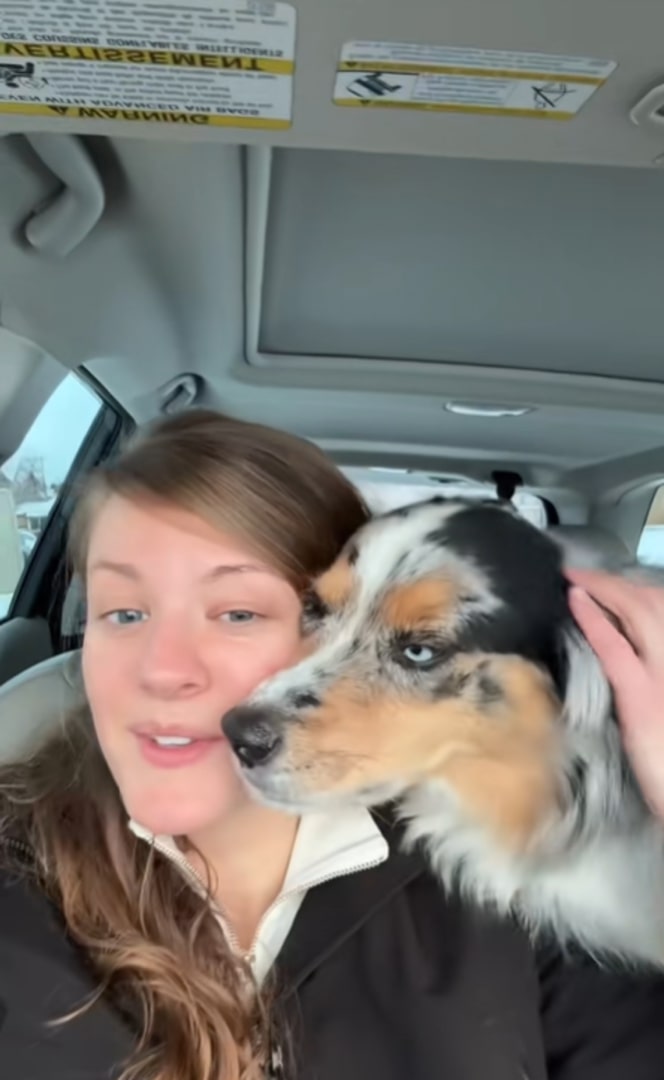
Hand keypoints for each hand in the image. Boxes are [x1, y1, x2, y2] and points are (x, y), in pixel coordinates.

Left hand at [566, 568, 663, 819]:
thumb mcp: (659, 704)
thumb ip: (652, 674)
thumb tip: (633, 651)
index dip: (645, 593)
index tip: (622, 586)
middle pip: (657, 603)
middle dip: (623, 585)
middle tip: (591, 575)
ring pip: (639, 612)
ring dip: (607, 589)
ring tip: (580, 579)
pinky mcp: (643, 698)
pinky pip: (614, 646)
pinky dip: (594, 617)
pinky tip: (576, 598)